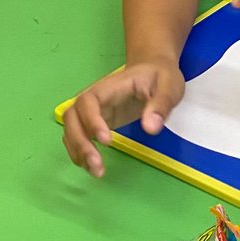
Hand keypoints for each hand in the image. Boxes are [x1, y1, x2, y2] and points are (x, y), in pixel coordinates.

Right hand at [61, 61, 185, 176]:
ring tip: (96, 171)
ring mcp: (92, 110)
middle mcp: (94, 98)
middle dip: (80, 142)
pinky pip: (78, 136)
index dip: (92, 121)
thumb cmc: (159, 76)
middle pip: (72, 117)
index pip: (89, 101)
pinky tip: (92, 166)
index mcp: (110, 86)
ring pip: (71, 129)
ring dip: (78, 151)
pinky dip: (80, 152)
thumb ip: (160, 105)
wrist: (152, 69)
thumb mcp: (169, 86)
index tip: (107, 141)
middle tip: (97, 164)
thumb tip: (150, 129)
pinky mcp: (95, 122)